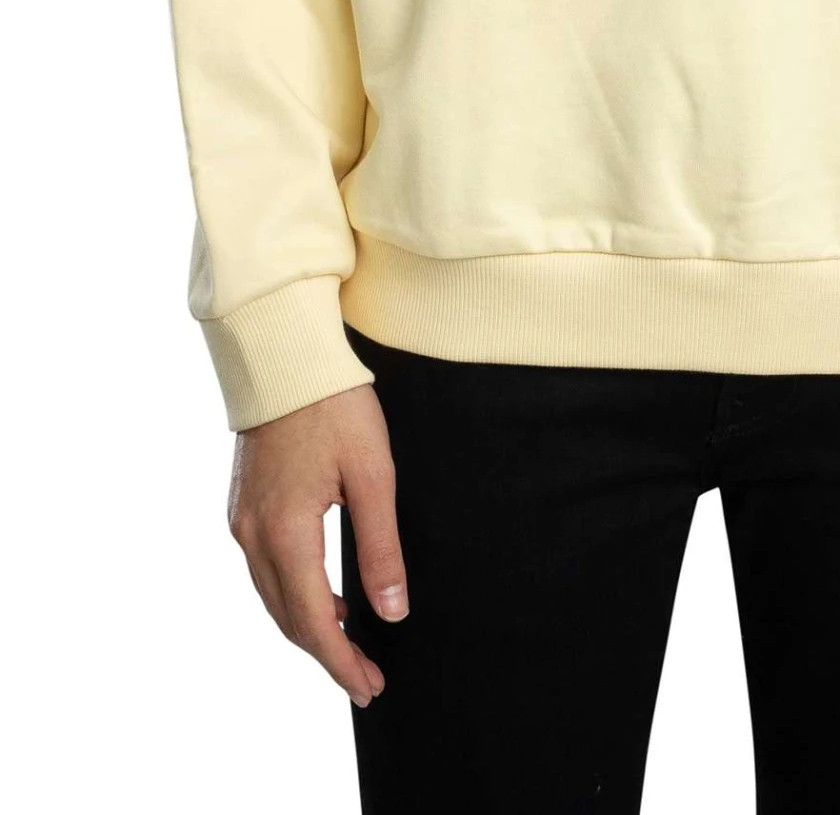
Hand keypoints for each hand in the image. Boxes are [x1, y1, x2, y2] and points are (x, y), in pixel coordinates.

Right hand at [227, 384, 407, 705]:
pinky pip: (265, 569)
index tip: (370, 688)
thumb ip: (381, 548)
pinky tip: (326, 592)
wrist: (287, 358)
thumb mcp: (373, 475)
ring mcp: (241, 521)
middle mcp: (253, 536)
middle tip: (366, 679)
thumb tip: (392, 612)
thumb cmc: (336, 408)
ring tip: (350, 643)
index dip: (341, 662)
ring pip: (273, 596)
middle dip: (327, 654)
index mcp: (286, 534)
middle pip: (288, 618)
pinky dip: (294, 594)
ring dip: (309, 625)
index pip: (314, 622)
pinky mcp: (242, 505)